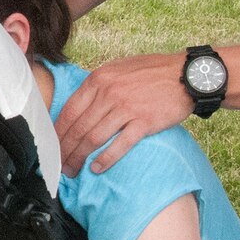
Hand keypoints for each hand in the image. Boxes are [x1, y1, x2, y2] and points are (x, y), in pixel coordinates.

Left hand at [53, 52, 193, 174]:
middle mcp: (108, 93)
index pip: (69, 110)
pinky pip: (119, 145)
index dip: (58, 132)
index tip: (52, 146)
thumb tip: (80, 104)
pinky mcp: (143, 122)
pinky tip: (96, 169)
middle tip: (59, 165)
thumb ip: (99, 85)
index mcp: (98, 79)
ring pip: (93, 138)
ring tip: (73, 170)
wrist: (186, 75)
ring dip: (80, 158)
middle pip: (78, 127)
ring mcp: (126, 108)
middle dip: (65, 149)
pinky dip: (105, 159)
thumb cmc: (152, 71)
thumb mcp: (119, 69)